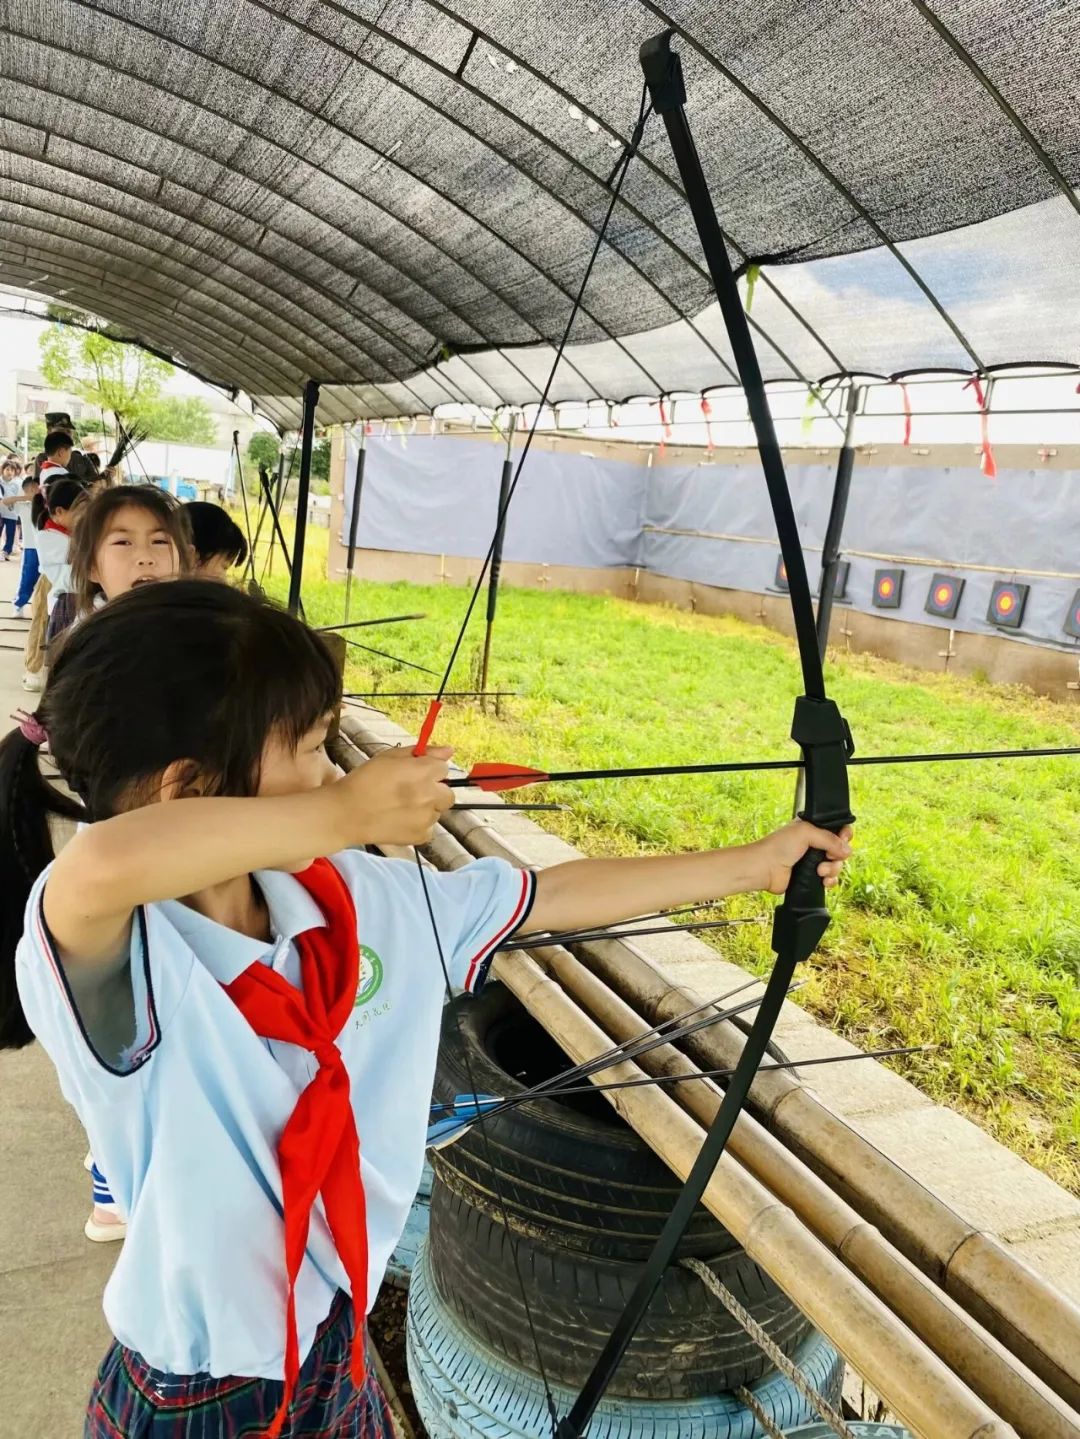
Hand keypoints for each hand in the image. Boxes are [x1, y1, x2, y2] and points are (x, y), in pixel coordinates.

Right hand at [336, 745, 453, 845]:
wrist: (345, 813)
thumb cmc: (364, 780)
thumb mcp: (389, 757)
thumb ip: (422, 752)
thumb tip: (449, 751)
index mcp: (423, 772)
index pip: (444, 768)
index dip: (429, 770)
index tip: (415, 774)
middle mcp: (429, 795)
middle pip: (448, 794)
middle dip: (435, 792)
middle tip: (412, 792)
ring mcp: (426, 818)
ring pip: (437, 812)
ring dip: (426, 809)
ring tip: (399, 808)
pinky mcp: (420, 836)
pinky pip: (428, 828)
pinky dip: (418, 825)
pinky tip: (398, 820)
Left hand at [749, 821, 853, 894]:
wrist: (765, 869)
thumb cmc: (778, 846)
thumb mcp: (806, 833)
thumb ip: (830, 838)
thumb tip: (846, 849)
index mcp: (813, 829)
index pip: (838, 829)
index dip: (844, 835)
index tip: (843, 839)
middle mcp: (815, 844)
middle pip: (841, 849)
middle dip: (838, 855)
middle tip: (828, 856)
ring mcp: (814, 861)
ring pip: (837, 865)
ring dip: (832, 869)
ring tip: (819, 870)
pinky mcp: (812, 876)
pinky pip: (831, 879)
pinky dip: (830, 880)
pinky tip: (823, 880)